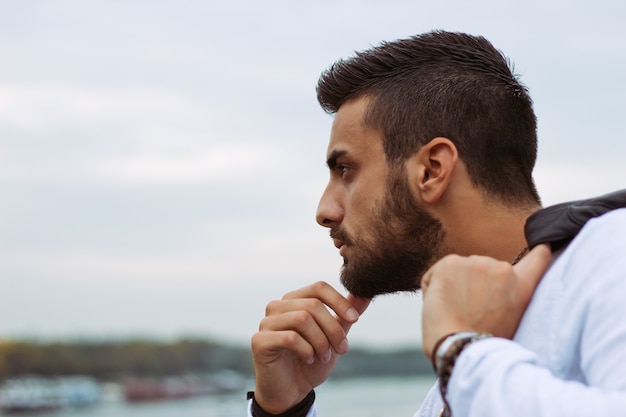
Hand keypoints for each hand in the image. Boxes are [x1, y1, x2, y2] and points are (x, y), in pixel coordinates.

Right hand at [251, 281, 370, 413]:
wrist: (291, 391)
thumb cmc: (310, 360)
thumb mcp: (333, 337)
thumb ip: (345, 316)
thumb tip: (365, 295)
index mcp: (294, 300)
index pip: (319, 287)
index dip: (339, 301)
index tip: (355, 319)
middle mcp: (277, 306)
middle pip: (313, 305)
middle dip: (333, 328)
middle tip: (342, 349)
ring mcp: (266, 322)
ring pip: (302, 319)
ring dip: (321, 341)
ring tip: (325, 356)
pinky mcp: (260, 341)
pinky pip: (290, 337)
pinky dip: (306, 350)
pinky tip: (309, 359)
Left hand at [421, 244, 551, 358]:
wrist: (462, 350)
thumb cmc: (483, 343)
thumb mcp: (511, 319)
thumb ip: (508, 295)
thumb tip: (493, 286)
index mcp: (521, 286)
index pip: (537, 260)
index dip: (540, 250)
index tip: (544, 244)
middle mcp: (502, 269)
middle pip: (481, 271)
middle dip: (473, 286)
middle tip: (471, 314)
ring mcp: (475, 263)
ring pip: (457, 272)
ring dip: (453, 288)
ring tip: (457, 313)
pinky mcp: (450, 263)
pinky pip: (435, 274)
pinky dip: (433, 288)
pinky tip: (441, 306)